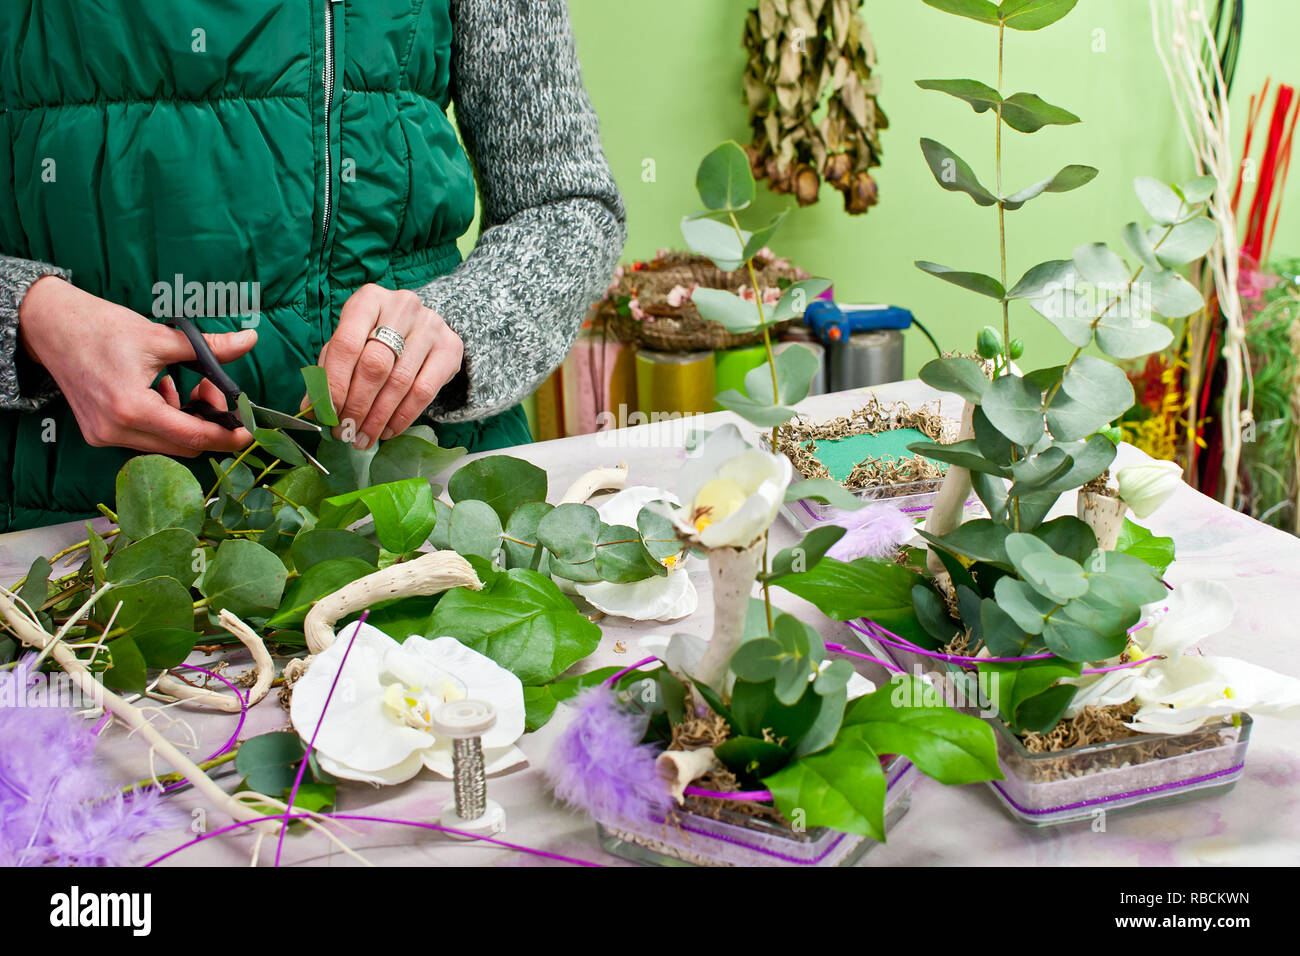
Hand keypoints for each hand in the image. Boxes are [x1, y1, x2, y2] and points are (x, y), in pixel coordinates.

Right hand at [18, 276, 256, 455]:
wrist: (51, 326)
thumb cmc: (102, 327)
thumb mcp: (161, 337)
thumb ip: (210, 348)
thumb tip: (250, 340)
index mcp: (132, 408)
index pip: (193, 436)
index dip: (227, 436)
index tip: (250, 430)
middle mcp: (116, 430)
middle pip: (183, 446)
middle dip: (208, 423)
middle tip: (209, 389)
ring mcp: (104, 435)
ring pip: (166, 445)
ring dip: (185, 422)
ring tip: (180, 387)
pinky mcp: (98, 434)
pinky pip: (145, 439)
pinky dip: (163, 421)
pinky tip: (161, 393)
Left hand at [314, 284, 463, 448]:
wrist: (423, 328)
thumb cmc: (378, 337)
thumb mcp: (350, 345)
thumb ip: (329, 372)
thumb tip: (311, 409)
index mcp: (368, 300)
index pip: (346, 345)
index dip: (335, 384)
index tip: (328, 415)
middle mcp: (401, 307)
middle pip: (374, 365)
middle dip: (357, 406)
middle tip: (345, 433)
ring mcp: (430, 326)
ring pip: (400, 382)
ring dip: (378, 418)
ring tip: (364, 439)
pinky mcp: (450, 347)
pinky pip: (425, 391)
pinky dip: (403, 417)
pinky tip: (388, 430)